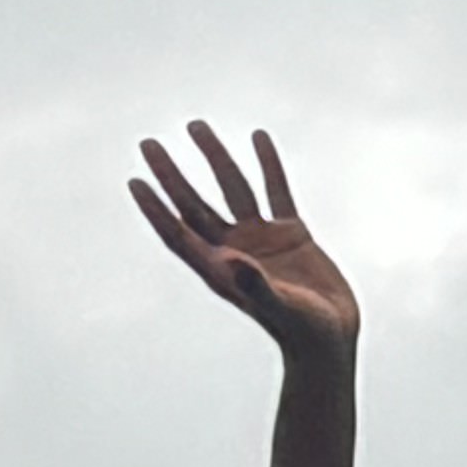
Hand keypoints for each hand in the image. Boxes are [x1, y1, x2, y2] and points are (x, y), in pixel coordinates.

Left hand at [130, 124, 355, 366]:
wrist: (330, 340)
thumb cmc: (302, 332)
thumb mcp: (279, 308)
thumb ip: (253, 285)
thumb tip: (228, 260)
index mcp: (221, 270)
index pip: (179, 232)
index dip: (155, 208)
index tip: (135, 180)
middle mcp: (234, 250)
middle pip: (194, 204)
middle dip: (171, 175)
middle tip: (147, 144)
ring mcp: (261, 240)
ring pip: (232, 188)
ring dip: (214, 158)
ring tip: (195, 126)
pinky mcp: (290, 233)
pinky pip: (275, 189)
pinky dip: (267, 164)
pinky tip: (257, 137)